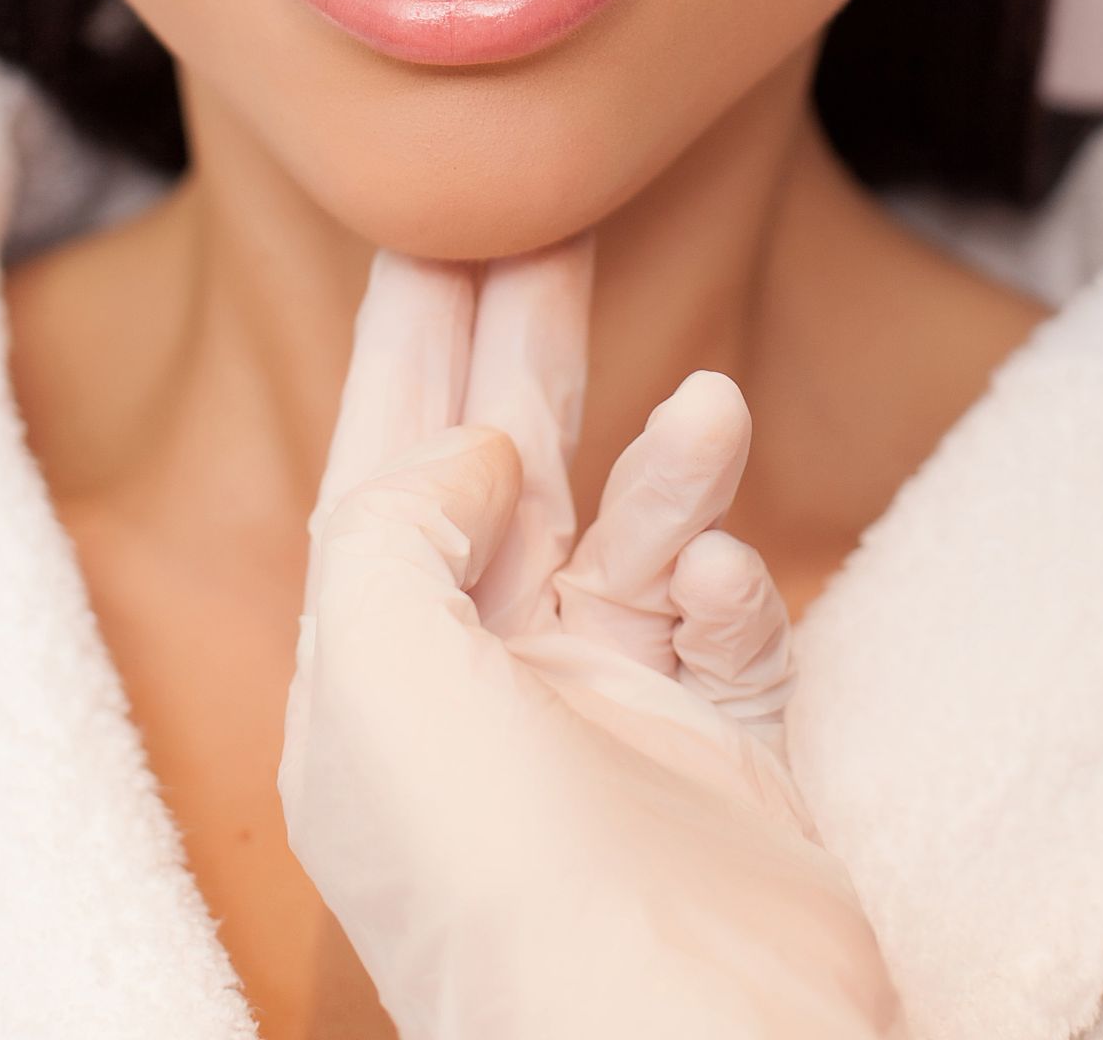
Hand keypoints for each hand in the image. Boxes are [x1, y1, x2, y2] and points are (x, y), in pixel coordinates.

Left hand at [278, 235, 901, 1039]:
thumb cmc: (495, 879)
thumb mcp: (372, 672)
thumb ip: (391, 519)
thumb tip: (474, 447)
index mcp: (371, 688)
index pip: (376, 476)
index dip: (403, 347)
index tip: (430, 230)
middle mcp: (482, 700)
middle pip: (502, 477)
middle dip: (525, 348)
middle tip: (558, 224)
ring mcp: (605, 730)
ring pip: (631, 538)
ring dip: (668, 463)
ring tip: (711, 402)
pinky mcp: (721, 765)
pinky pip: (728, 627)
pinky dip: (731, 577)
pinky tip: (727, 565)